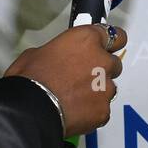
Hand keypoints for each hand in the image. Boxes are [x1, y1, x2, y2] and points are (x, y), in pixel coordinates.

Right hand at [4, 24, 126, 136]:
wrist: (31, 110)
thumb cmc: (30, 77)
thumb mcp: (38, 52)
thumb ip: (60, 51)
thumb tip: (58, 58)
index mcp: (87, 40)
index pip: (116, 36)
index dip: (110, 43)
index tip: (106, 48)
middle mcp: (103, 61)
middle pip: (114, 64)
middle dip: (102, 69)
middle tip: (83, 76)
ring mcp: (106, 88)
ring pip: (109, 87)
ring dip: (98, 90)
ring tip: (77, 98)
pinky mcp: (104, 111)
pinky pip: (102, 109)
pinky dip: (92, 110)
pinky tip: (75, 112)